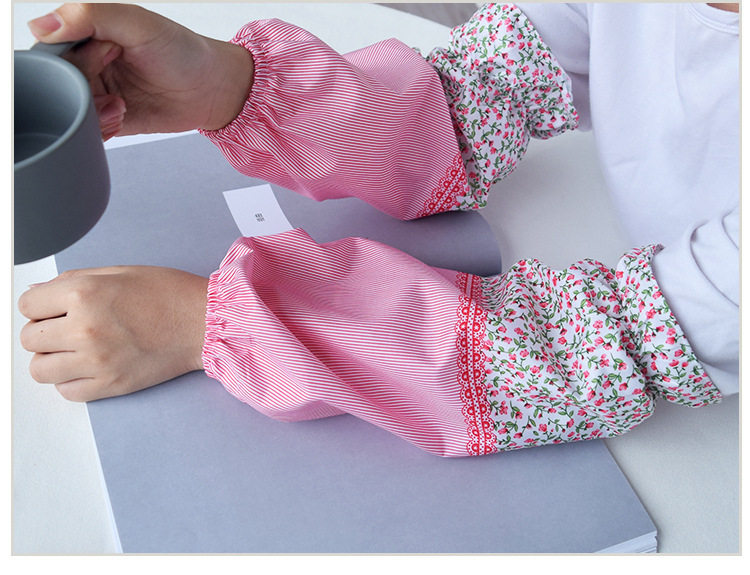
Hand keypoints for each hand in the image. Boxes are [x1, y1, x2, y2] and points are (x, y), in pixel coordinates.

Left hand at [19, 266, 208, 401]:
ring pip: (41, 369)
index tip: (54, 308)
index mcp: (85, 293)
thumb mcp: (119, 273)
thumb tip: (38, 293)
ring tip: (76, 348)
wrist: (204, 323)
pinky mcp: (110, 384)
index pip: (27, 304)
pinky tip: (89, 365)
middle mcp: (85, 328)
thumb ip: (74, 280)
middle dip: (44, 331)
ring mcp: (96, 360)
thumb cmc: (169, 294)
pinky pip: (66, 391)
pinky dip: (71, 380)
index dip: (41, 304)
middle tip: (67, 327)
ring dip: (53, 358)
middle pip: (30, 339)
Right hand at [28, 3, 254, 138]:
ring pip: (72, 108)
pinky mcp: (113, 120)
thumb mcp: (137, 23)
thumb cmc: (184, 51)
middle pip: (60, 81)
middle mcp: (92, 64)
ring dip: (91, 111)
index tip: (100, 56)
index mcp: (91, 35)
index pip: (53, 48)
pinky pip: (89, 129)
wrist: (215, 89)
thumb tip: (39, 26)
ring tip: (120, 104)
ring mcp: (102, 93)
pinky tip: (121, 117)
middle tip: (114, 81)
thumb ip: (89, 17)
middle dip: (84, 86)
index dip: (69, 58)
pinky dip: (98, 128)